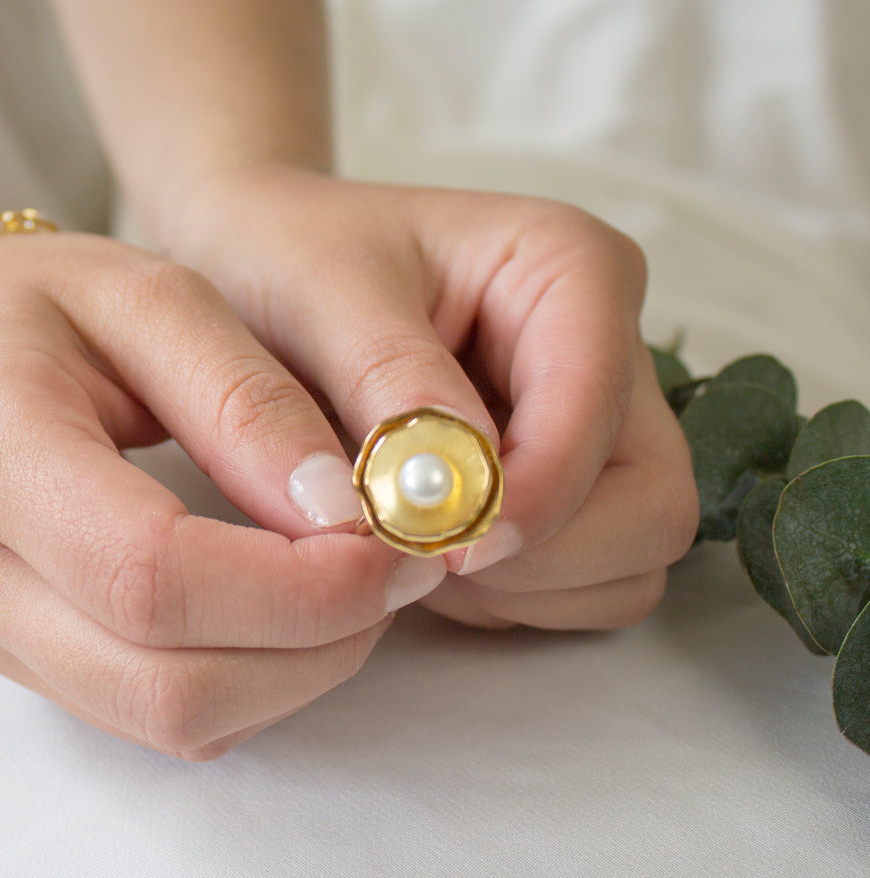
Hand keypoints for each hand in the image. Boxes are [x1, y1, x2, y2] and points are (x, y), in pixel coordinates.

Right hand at [0, 229, 445, 758]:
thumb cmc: (44, 305)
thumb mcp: (156, 297)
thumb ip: (249, 403)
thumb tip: (343, 516)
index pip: (148, 575)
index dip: (293, 587)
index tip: (392, 544)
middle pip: (166, 684)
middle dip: (315, 646)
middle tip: (395, 566)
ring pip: (172, 721)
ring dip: (294, 672)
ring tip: (347, 578)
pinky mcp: (16, 663)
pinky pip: (157, 718)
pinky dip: (250, 680)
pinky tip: (279, 604)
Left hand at [164, 165, 698, 629]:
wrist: (250, 266)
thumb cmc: (286, 256)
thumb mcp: (318, 293)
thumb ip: (386, 377)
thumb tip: (445, 481)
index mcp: (569, 268)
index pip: (600, 404)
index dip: (537, 492)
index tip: (447, 546)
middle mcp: (605, 348)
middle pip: (651, 505)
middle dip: (542, 555)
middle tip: (423, 557)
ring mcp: (594, 428)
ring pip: (626, 561)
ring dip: (519, 586)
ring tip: (402, 543)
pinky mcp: (567, 490)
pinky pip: (578, 588)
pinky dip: (506, 598)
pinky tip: (420, 554)